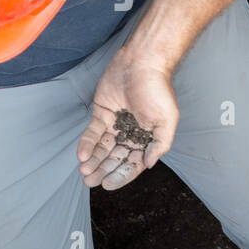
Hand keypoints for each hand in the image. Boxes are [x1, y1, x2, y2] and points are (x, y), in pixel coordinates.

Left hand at [77, 47, 177, 190]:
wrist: (141, 63)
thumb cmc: (157, 90)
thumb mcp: (167, 120)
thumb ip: (160, 144)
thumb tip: (149, 164)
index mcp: (146, 139)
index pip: (132, 163)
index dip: (121, 175)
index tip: (108, 184)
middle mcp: (130, 134)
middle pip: (114, 158)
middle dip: (102, 170)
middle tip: (90, 181)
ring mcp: (114, 124)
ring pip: (102, 148)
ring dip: (93, 161)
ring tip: (84, 172)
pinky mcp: (101, 113)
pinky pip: (92, 133)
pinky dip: (86, 144)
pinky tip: (81, 155)